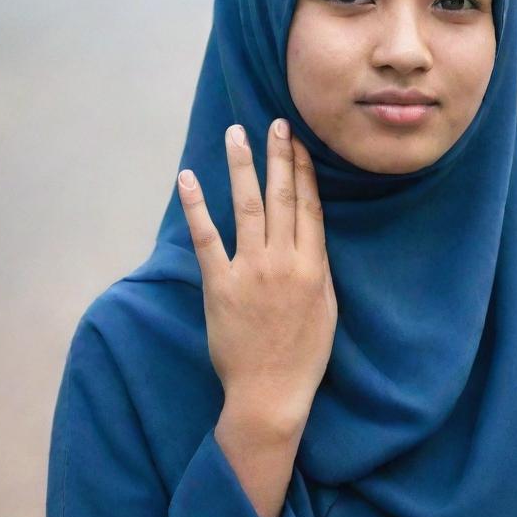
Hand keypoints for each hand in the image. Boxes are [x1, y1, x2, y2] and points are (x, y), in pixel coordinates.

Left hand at [177, 119, 337, 435]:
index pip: (309, 205)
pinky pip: (207, 238)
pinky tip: (188, 178)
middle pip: (281, 196)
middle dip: (279, 155)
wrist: (271, 393)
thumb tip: (311, 229)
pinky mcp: (220, 284)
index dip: (304, 170)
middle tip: (275, 123)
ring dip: (242, 166)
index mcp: (313, 265)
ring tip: (236, 134)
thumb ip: (318, 265)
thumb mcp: (327, 306)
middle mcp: (283, 260)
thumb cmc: (304, 353)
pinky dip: (196, 206)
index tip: (299, 142)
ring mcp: (250, 269)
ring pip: (247, 206)